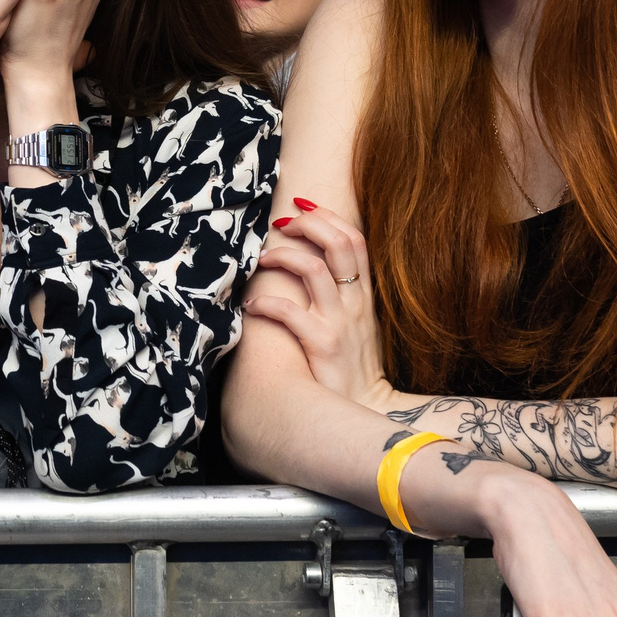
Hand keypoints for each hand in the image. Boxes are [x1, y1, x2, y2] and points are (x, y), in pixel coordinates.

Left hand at [241, 204, 388, 406]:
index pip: (355, 238)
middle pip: (339, 243)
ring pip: (315, 269)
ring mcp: (340, 323)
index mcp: (363, 294)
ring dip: (283, 256)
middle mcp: (355, 303)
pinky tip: (252, 305)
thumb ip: (340, 292)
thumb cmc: (351, 365)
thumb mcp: (355, 322)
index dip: (328, 215)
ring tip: (261, 259)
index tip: (301, 205)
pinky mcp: (322, 346)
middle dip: (308, 224)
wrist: (364, 410)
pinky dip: (267, 303)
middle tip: (280, 224)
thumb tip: (311, 260)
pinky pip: (291, 313)